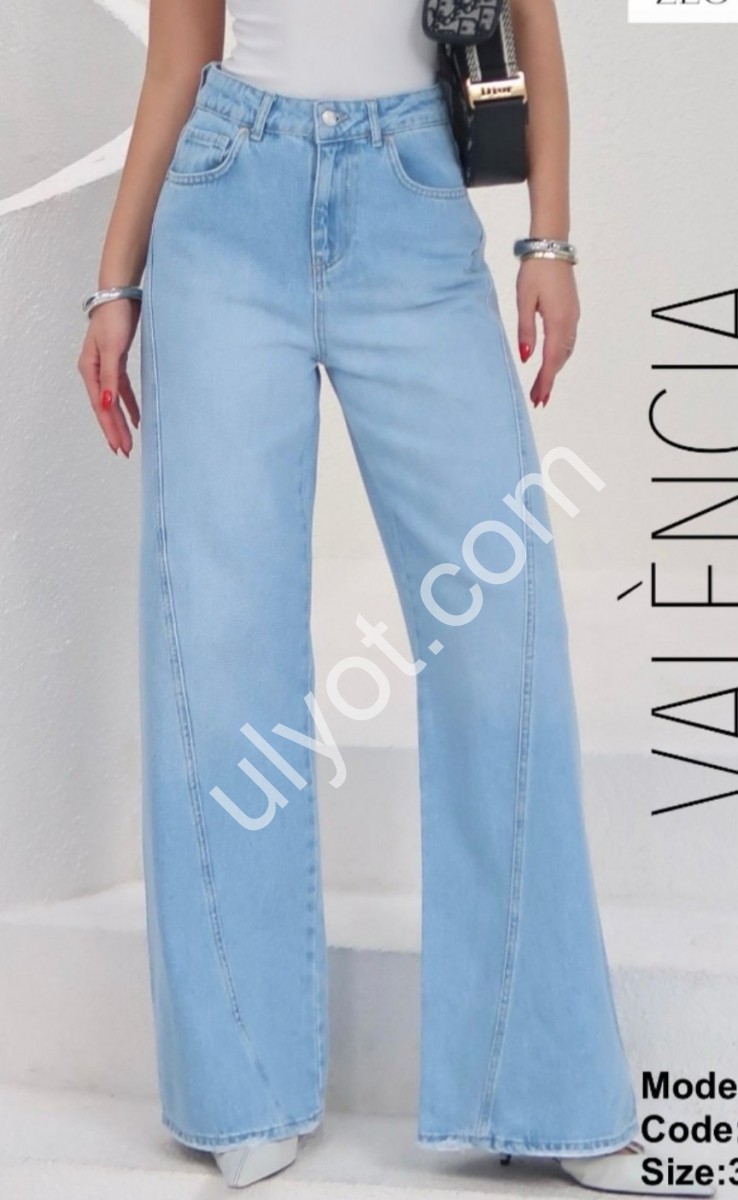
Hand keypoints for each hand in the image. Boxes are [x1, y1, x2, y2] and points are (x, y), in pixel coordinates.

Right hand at [77, 299, 141, 454]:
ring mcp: (106, 367)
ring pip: (114, 401)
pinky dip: (129, 404)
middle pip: (106, 408)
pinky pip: (122, 390)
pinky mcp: (117, 362)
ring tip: (128, 440)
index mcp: (90, 371)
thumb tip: (108, 405)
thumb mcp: (112, 350)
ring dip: (121, 420)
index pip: (101, 407)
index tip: (120, 447)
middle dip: (115, 430)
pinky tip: (136, 417)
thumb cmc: (114, 319)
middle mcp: (95, 372)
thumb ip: (110, 378)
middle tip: (125, 451)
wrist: (120, 295)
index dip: (110, 428)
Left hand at [516, 257, 579, 407]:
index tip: (539, 398)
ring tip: (543, 384)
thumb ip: (526, 330)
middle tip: (539, 398)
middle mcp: (570, 321)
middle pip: (561, 358)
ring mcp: (574, 316)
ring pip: (566, 350)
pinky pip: (568, 340)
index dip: (545, 381)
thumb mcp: (524, 301)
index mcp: (557, 321)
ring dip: (555, 368)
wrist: (551, 247)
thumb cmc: (534, 271)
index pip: (551, 359)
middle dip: (550, 379)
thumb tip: (527, 357)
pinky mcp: (572, 310)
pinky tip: (551, 360)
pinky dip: (560, 355)